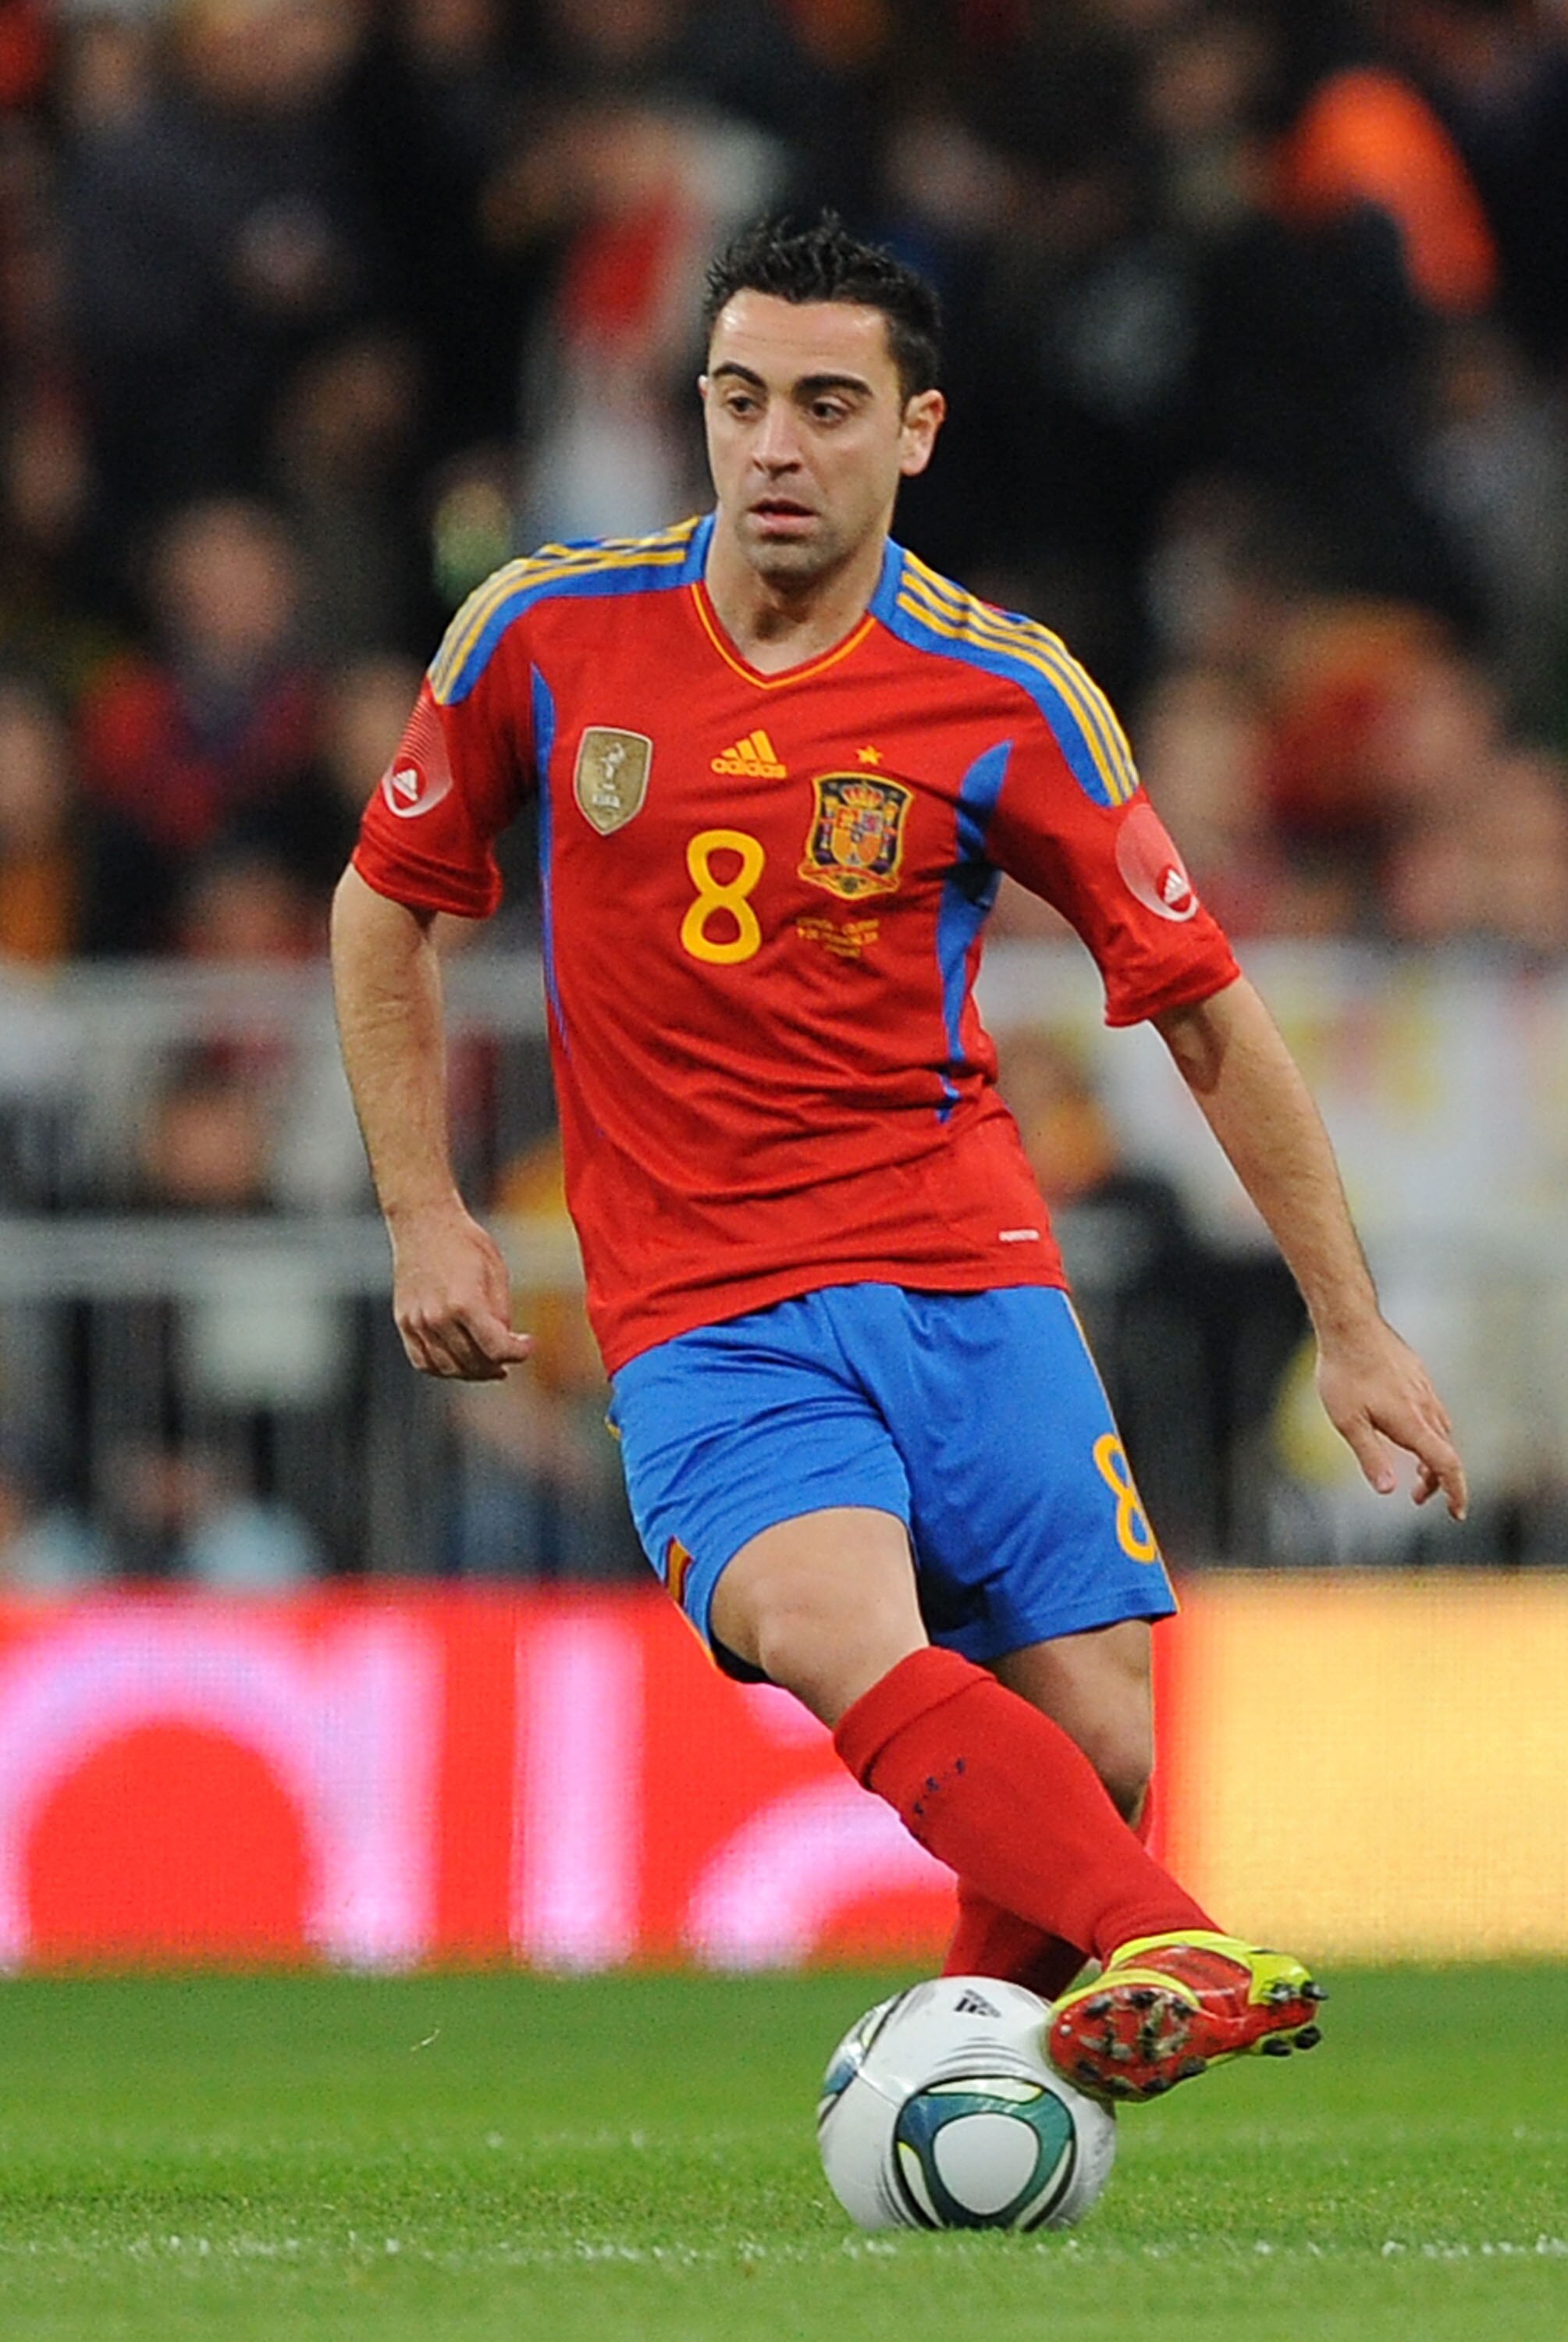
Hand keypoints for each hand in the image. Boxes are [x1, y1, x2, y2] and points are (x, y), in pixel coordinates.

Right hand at [389, 1203, 535, 1380]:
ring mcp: (417, 1322)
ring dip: (472, 1372)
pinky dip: (442, 1369)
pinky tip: (459, 1363)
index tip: (528, 1346)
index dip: (519, 1354)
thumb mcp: (496, 1273)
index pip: (496, 1348)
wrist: (424, 1223)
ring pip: (447, 1368)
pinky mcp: (404, 1322)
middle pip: (473, 1362)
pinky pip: (422, 1361)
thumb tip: (504, 1343)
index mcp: (465, 1303)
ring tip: (487, 1365)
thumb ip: (500, 1313)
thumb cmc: (464, 1242)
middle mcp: (437, 1317)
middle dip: (497, 1364)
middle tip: (509, 1358)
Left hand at [1315, 1317, 1467, 1519]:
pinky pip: (1432, 1411)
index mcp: (1412, 1423)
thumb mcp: (1348, 1422)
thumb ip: (1370, 1457)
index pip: (1446, 1465)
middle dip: (1436, 1480)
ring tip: (1413, 1469)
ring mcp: (1423, 1388)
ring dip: (1432, 1456)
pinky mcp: (1417, 1375)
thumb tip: (1389, 1491)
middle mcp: (1425, 1406)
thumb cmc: (1343, 1372)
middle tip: (1417, 1497)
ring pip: (1440, 1431)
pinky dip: (1427, 1432)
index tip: (1456, 1512)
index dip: (1455, 1492)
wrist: (1350, 1324)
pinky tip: (1407, 1429)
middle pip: (1445, 1452)